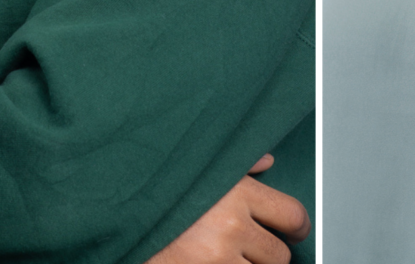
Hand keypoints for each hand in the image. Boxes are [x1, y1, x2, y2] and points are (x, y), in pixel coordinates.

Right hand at [147, 154, 310, 263]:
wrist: (117, 218)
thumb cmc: (158, 191)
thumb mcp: (199, 168)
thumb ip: (239, 166)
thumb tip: (268, 160)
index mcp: (237, 193)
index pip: (293, 215)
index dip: (297, 227)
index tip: (293, 232)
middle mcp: (232, 227)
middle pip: (279, 255)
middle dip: (269, 254)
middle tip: (253, 250)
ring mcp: (217, 260)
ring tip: (226, 255)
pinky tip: (215, 262)